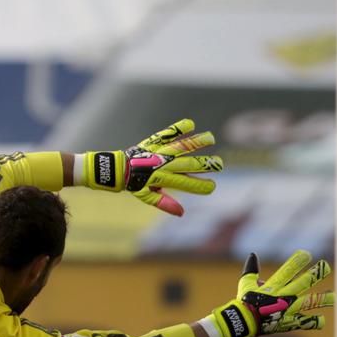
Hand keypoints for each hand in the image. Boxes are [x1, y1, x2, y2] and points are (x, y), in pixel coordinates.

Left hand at [82, 118, 223, 215]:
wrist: (117, 169)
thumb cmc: (134, 183)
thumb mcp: (147, 196)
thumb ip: (164, 203)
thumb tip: (182, 213)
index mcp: (161, 179)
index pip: (185, 184)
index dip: (200, 186)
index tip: (212, 187)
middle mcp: (161, 165)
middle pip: (187, 164)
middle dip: (205, 165)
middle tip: (220, 164)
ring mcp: (158, 152)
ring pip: (179, 146)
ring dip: (196, 142)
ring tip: (211, 138)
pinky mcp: (153, 142)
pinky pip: (166, 134)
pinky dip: (178, 129)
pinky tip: (190, 123)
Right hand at [204, 251, 334, 336]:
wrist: (243, 323)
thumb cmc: (244, 301)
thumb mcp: (245, 283)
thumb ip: (251, 269)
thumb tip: (253, 255)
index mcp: (273, 286)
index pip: (288, 270)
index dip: (297, 261)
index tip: (306, 254)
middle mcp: (284, 296)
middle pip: (303, 283)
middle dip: (315, 274)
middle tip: (326, 267)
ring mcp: (288, 309)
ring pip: (309, 302)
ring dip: (323, 299)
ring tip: (335, 297)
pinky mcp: (289, 322)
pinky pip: (304, 323)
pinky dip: (313, 322)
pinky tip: (322, 320)